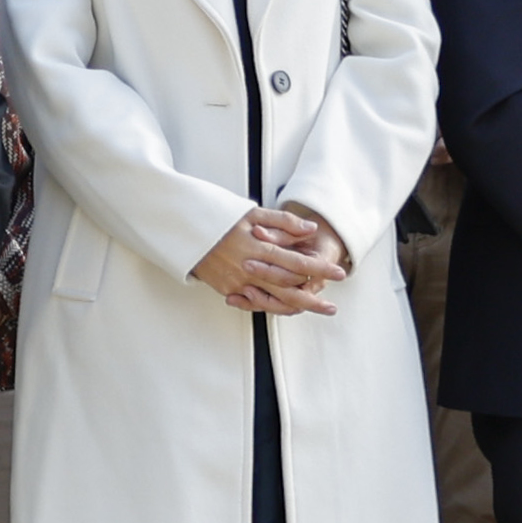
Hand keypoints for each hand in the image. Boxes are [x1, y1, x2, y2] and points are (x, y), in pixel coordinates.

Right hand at [191, 206, 346, 317]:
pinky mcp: (227, 288)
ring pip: (272, 301)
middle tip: (331, 306)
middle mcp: (249, 268)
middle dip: (312, 299)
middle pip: (288, 289)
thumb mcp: (251, 212)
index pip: (296, 262)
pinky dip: (272, 307)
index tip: (338, 273)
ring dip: (296, 308)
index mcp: (258, 247)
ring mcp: (237, 281)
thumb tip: (310, 230)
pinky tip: (286, 308)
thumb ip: (283, 222)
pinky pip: (254, 302)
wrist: (183, 229)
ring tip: (314, 310)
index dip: (319, 269)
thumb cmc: (218, 218)